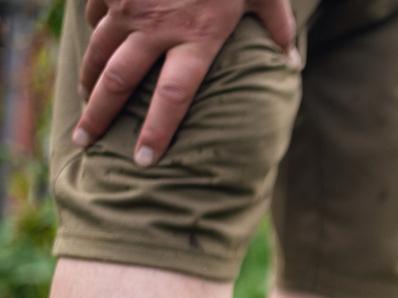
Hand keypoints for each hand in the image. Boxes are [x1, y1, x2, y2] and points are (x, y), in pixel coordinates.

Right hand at [73, 0, 297, 165]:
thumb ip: (277, 30)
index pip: (175, 97)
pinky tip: (95, 48)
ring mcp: (130, 4)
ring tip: (85, 104)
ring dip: (88, 80)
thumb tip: (292, 64)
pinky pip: (96, 13)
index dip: (157, 131)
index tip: (144, 160)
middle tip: (84, 141)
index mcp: (198, 37)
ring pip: (99, 50)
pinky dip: (93, 32)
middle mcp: (158, 27)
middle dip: (99, 115)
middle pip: (120, 81)